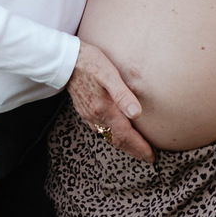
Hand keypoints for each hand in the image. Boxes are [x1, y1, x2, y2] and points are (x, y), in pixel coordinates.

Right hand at [66, 42, 153, 162]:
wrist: (65, 59)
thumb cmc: (89, 62)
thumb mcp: (109, 73)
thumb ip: (123, 94)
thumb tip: (136, 113)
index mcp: (104, 108)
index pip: (125, 135)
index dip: (139, 147)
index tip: (151, 157)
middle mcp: (96, 115)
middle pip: (116, 140)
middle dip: (133, 150)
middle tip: (146, 157)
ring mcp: (88, 113)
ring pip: (107, 135)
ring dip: (121, 144)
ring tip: (133, 148)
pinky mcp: (83, 109)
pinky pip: (98, 128)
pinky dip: (109, 135)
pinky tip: (112, 132)